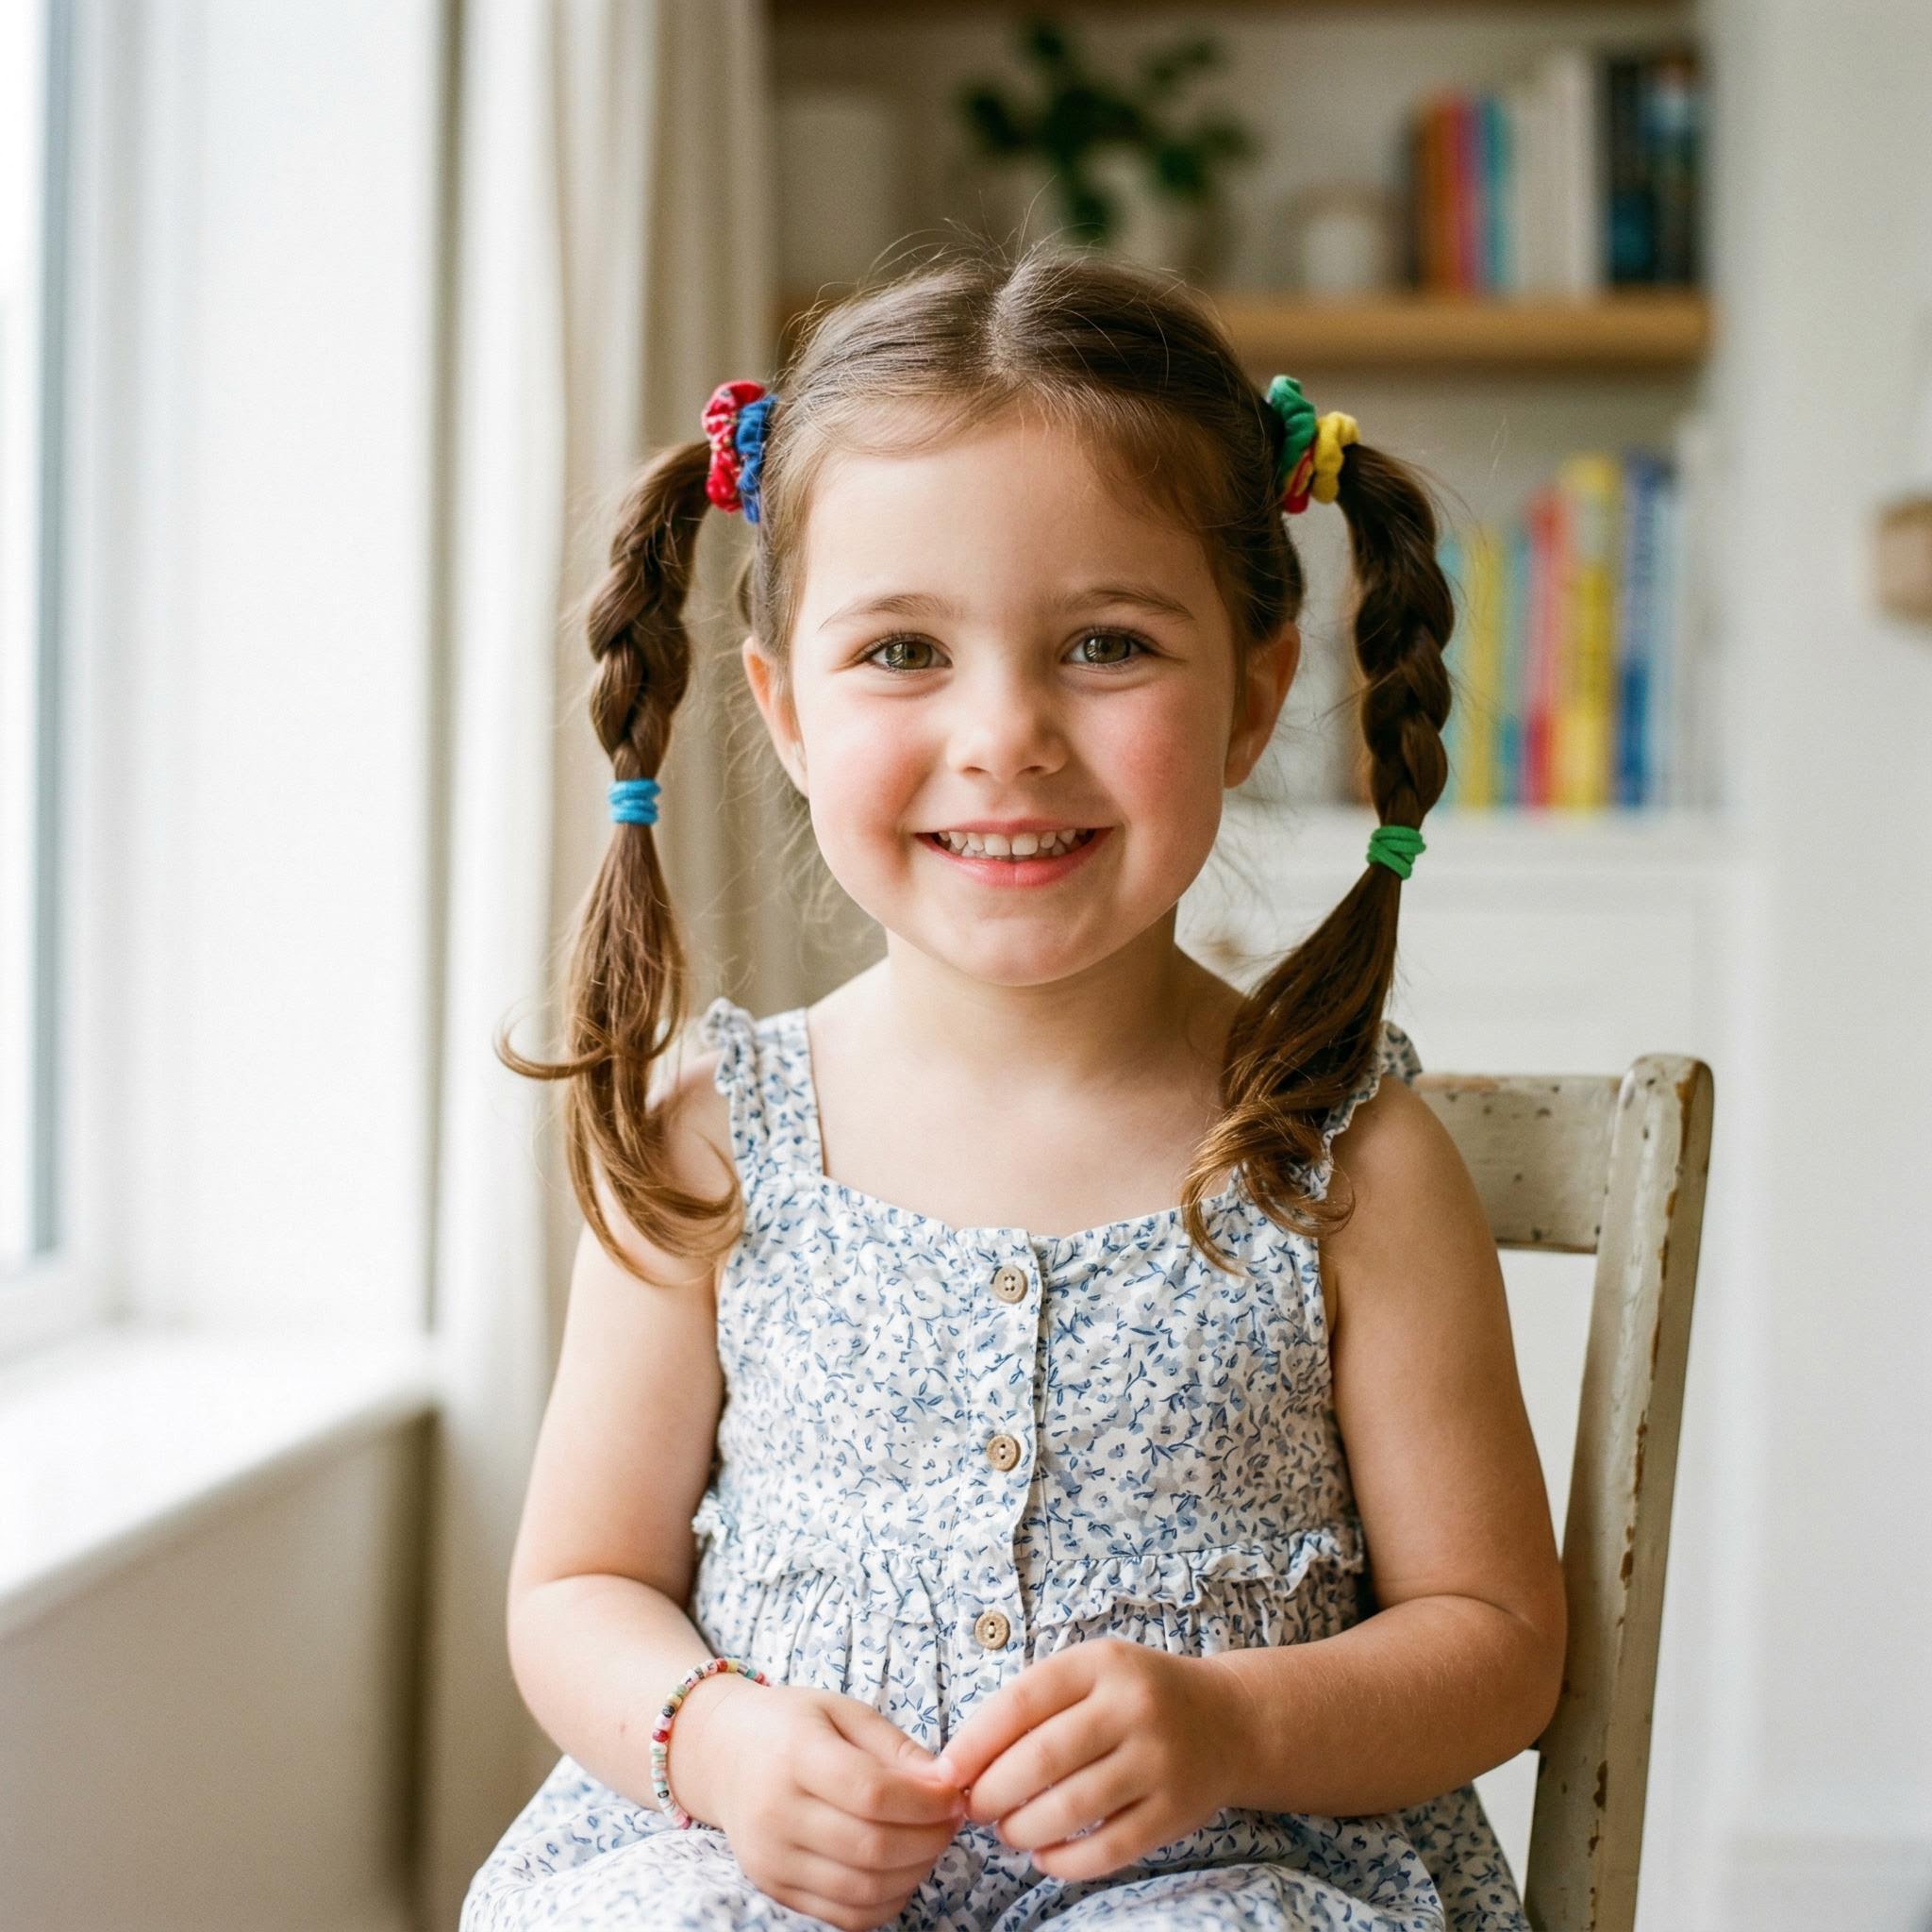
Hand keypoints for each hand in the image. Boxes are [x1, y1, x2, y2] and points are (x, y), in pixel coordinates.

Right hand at [693, 1680, 967, 1931]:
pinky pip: (843, 1916)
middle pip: (871, 1847)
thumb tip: (946, 1782)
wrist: (721, 1754)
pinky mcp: (774, 1889)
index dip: (925, 1801)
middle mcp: (776, 1813)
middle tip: (952, 1820)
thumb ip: (894, 1746)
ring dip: (914, 1873)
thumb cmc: (790, 1724)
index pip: (872, 1793)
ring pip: (862, 1890)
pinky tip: (902, 1870)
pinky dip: (885, 1901)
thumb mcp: (841, 1710)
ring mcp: (771, 1859)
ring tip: (931, 1842)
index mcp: (795, 1755)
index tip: (955, 1793)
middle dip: (929, 1839)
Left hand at [933, 1637, 1238, 1881]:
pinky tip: (1044, 1857)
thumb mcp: (1092, 1672)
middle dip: (993, 1791)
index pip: (1022, 1701)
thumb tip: (963, 1762)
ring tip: (1006, 1832)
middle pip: (1043, 1758)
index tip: (946, 1772)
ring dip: (1023, 1828)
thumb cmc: (1138, 1696)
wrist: (1231, 1721)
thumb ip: (1035, 1704)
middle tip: (974, 1809)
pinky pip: (1109, 1848)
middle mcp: (1133, 1707)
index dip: (974, 1742)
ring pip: (1072, 1807)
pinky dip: (1066, 1862)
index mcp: (1101, 1662)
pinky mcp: (1176, 1811)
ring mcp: (1158, 1760)